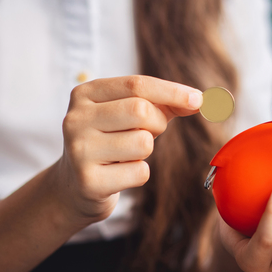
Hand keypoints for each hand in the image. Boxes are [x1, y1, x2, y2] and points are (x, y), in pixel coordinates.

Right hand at [54, 76, 201, 226]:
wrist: (73, 187)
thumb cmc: (108, 144)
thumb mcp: (126, 116)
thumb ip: (160, 103)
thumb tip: (198, 100)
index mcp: (85, 94)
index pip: (136, 84)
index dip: (171, 91)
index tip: (198, 99)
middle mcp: (76, 119)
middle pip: (140, 110)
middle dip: (157, 124)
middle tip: (148, 134)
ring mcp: (80, 150)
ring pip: (143, 142)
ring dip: (146, 151)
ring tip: (126, 155)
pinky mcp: (89, 181)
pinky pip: (140, 172)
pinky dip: (139, 174)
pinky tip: (119, 175)